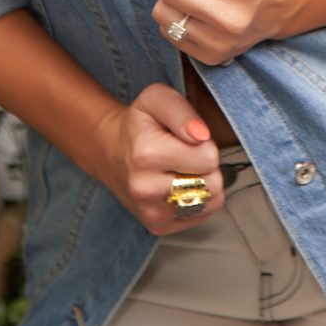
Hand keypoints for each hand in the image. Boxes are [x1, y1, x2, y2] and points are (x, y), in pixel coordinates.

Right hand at [92, 83, 223, 235]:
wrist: (112, 152)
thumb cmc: (140, 124)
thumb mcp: (156, 99)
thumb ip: (181, 110)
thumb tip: (201, 135)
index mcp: (145, 154)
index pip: (209, 157)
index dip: (204, 143)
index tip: (184, 138)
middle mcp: (144, 189)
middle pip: (213, 183)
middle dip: (206, 165)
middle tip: (184, 154)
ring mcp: (150, 212)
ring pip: (211, 201)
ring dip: (204, 183)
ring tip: (181, 169)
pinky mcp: (158, 226)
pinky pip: (202, 214)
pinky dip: (197, 199)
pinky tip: (178, 185)